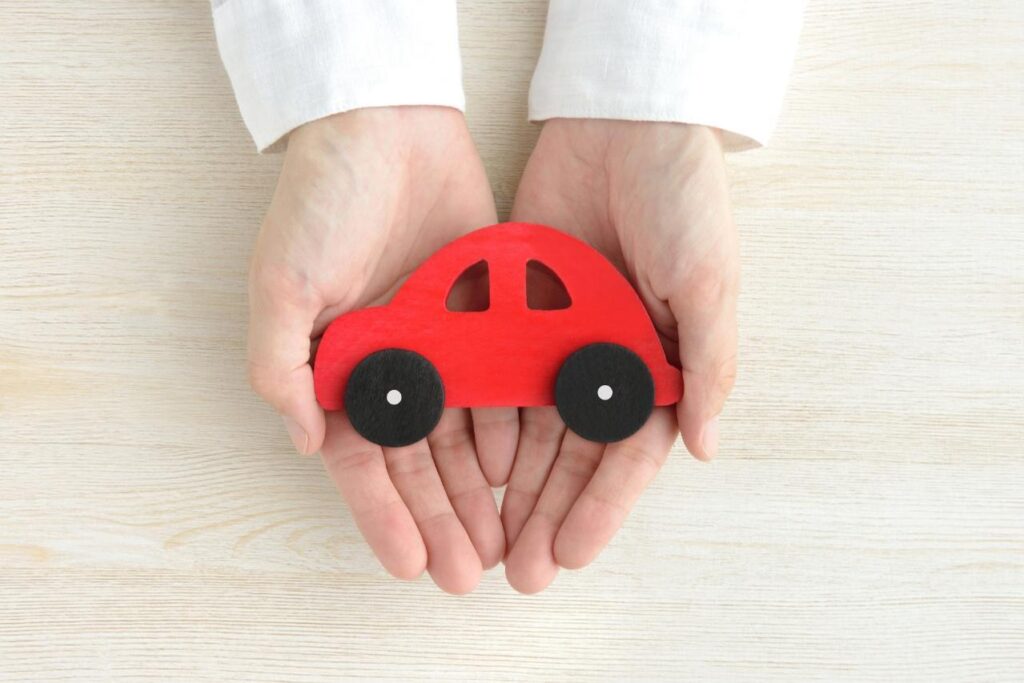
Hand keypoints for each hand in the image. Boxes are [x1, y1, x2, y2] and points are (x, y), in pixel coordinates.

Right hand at [247, 107, 514, 592]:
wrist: (386, 126)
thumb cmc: (322, 200)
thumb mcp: (281, 283)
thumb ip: (281, 366)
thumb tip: (305, 442)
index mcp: (337, 368)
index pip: (362, 461)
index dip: (385, 516)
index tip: (412, 564)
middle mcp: (391, 366)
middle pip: (421, 462)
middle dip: (443, 519)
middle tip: (471, 572)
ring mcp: (439, 345)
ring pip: (464, 436)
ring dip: (480, 491)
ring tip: (504, 541)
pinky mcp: (481, 316)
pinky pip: (499, 385)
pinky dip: (509, 431)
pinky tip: (522, 471)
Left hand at [502, 119, 738, 591]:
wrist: (622, 122)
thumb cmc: (683, 198)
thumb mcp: (709, 281)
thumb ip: (708, 365)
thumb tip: (706, 449)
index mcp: (658, 365)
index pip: (628, 455)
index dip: (602, 508)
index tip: (572, 555)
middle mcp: (605, 362)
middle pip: (572, 456)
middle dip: (547, 513)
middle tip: (517, 569)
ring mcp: (557, 339)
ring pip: (528, 428)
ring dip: (508, 484)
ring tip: (482, 534)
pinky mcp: (515, 309)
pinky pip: (494, 374)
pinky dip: (479, 420)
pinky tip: (459, 463)